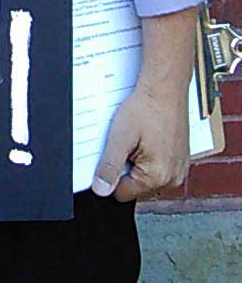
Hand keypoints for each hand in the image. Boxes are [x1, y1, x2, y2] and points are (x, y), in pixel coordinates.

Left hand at [92, 82, 189, 201]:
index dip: (111, 175)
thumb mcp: (119, 138)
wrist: (166, 89)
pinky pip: (158, 167)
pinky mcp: (180, 159)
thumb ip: (109, 166)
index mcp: (158, 176)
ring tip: (137, 139)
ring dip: (137, 162)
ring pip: (146, 177)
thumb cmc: (146, 108)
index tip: (113, 156)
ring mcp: (179, 169)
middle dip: (126, 169)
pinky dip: (149, 156)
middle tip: (127, 144)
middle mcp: (173, 178)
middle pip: (136, 187)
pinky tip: (147, 138)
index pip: (122, 193)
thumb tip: (101, 190)